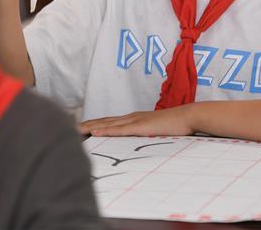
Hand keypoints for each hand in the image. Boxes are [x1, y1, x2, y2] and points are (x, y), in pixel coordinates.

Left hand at [79, 105, 194, 136]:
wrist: (188, 116)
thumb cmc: (176, 125)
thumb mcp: (157, 131)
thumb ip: (147, 135)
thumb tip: (141, 142)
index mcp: (135, 119)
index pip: (110, 122)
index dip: (95, 124)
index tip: (82, 128)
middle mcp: (132, 118)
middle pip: (104, 121)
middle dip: (88, 125)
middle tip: (71, 128)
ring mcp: (135, 121)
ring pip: (109, 124)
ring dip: (91, 127)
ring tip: (76, 130)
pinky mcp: (141, 126)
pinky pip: (121, 130)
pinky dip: (107, 131)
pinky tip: (96, 132)